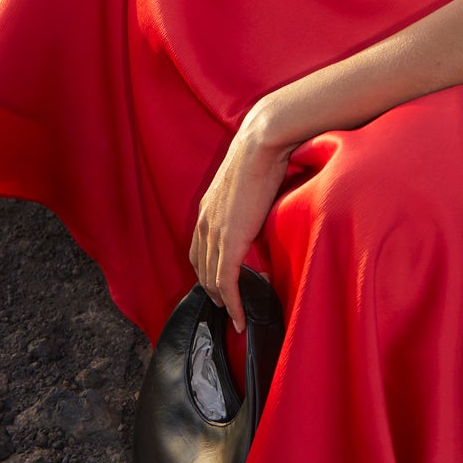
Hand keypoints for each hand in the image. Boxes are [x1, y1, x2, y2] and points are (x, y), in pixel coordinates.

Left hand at [189, 108, 296, 329]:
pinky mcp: (229, 243)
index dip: (207, 270)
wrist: (261, 144)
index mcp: (207, 209)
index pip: (199, 250)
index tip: (220, 284)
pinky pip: (227, 283)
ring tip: (235, 315)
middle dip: (213, 291)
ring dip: (224, 301)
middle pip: (202, 269)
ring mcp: (214, 233)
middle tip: (228, 306)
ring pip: (213, 280)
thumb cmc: (262, 155)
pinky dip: (233, 304)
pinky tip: (240, 318)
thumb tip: (259, 216)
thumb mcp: (247, 185)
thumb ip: (246, 205)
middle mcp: (204, 223)